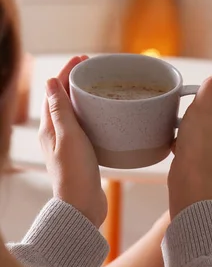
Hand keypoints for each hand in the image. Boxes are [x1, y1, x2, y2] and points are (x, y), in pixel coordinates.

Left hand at [39, 56, 106, 227]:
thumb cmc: (75, 173)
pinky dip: (93, 112)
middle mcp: (56, 134)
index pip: (55, 91)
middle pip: (64, 99)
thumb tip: (51, 81)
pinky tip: (106, 113)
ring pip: (75, 111)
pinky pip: (85, 124)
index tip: (82, 59)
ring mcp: (68, 143)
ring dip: (84, 95)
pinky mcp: (81, 152)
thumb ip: (60, 110)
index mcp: (50, 128)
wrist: (82, 207)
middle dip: (76, 80)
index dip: (67, 72)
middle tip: (93, 67)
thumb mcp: (69, 136)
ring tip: (100, 84)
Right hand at [168, 75, 211, 217]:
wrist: (191, 186)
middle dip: (198, 111)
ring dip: (192, 126)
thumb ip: (211, 89)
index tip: (192, 104)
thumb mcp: (201, 109)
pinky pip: (203, 143)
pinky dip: (192, 142)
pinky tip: (179, 147)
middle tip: (185, 120)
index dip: (205, 94)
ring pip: (208, 127)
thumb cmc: (196, 146)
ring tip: (181, 134)